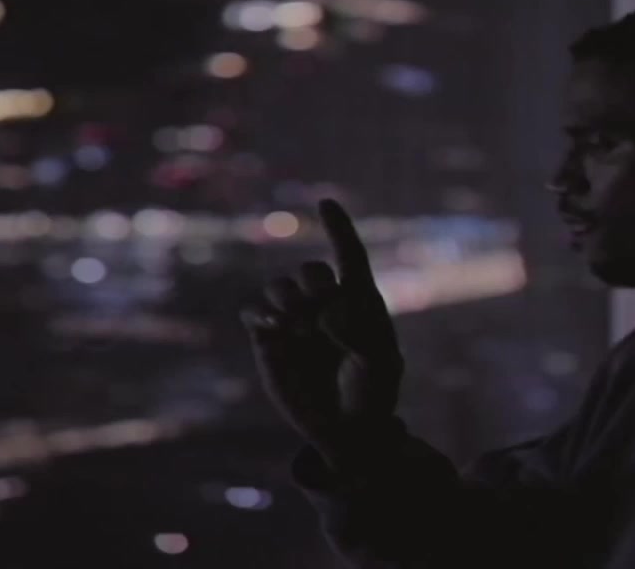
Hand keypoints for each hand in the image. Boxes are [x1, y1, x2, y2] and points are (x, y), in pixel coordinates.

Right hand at [242, 199, 402, 464]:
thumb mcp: (380, 366)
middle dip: (314, 283)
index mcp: (359, 300)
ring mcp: (294, 320)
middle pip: (310, 270)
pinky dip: (261, 315)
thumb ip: (360, 335)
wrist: (346, 431)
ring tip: (298, 326)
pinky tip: (275, 329)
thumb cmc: (373, 394)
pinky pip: (254, 312)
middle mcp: (324, 304)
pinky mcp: (269, 341)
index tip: (326, 203)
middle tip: (319, 315)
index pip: (348, 255)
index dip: (338, 228)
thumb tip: (325, 313)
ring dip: (286, 299)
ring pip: (279, 286)